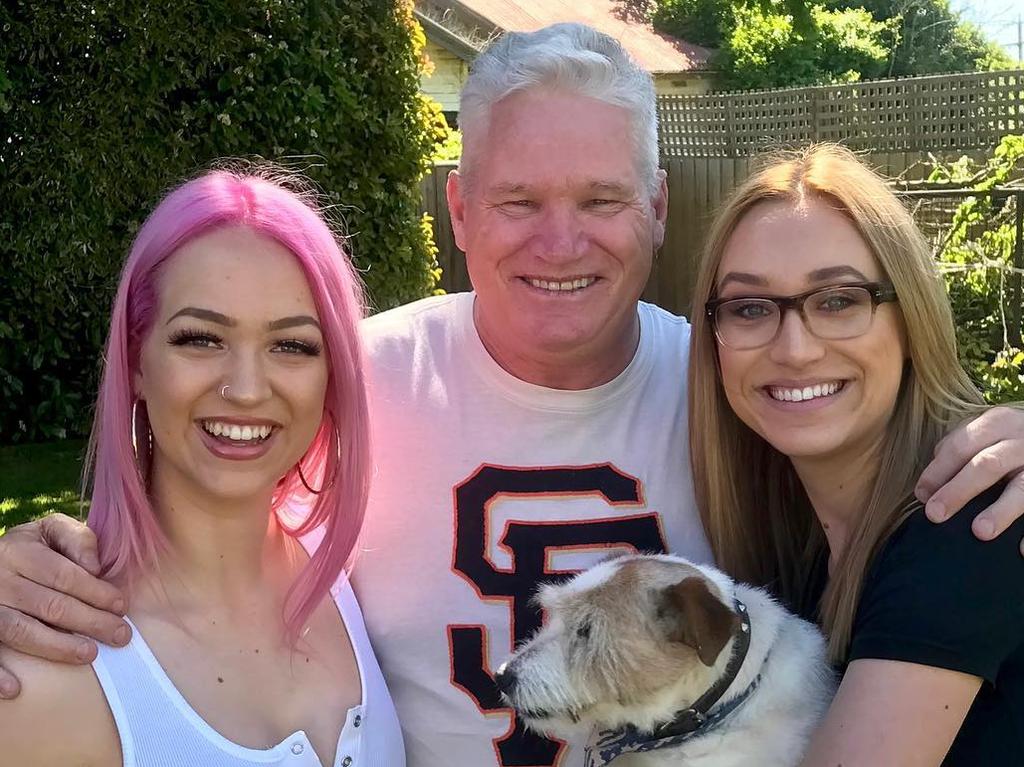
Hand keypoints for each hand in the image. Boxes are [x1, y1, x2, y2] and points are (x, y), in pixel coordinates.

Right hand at [0, 514, 129, 698]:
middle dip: (90, 622)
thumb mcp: (52, 530)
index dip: (96, 592)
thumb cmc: (34, 547)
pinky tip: (15, 690)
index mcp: (20, 551)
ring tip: (89, 654)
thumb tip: (95, 568)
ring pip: (20, 631)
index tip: (121, 607)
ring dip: (57, 647)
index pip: (64, 576)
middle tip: (120, 635)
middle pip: (49, 605)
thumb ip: (77, 540)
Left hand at [916, 406, 1023, 550]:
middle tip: (935, 515)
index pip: (961, 446)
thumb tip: (932, 478)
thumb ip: (961, 445)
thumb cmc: (1011, 437)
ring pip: (1022, 488)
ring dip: (1001, 510)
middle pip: (987, 465)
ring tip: (980, 532)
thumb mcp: (989, 428)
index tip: (922, 495)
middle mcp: (1022, 440)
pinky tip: (1021, 550)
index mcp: (998, 423)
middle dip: (958, 491)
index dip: (938, 471)